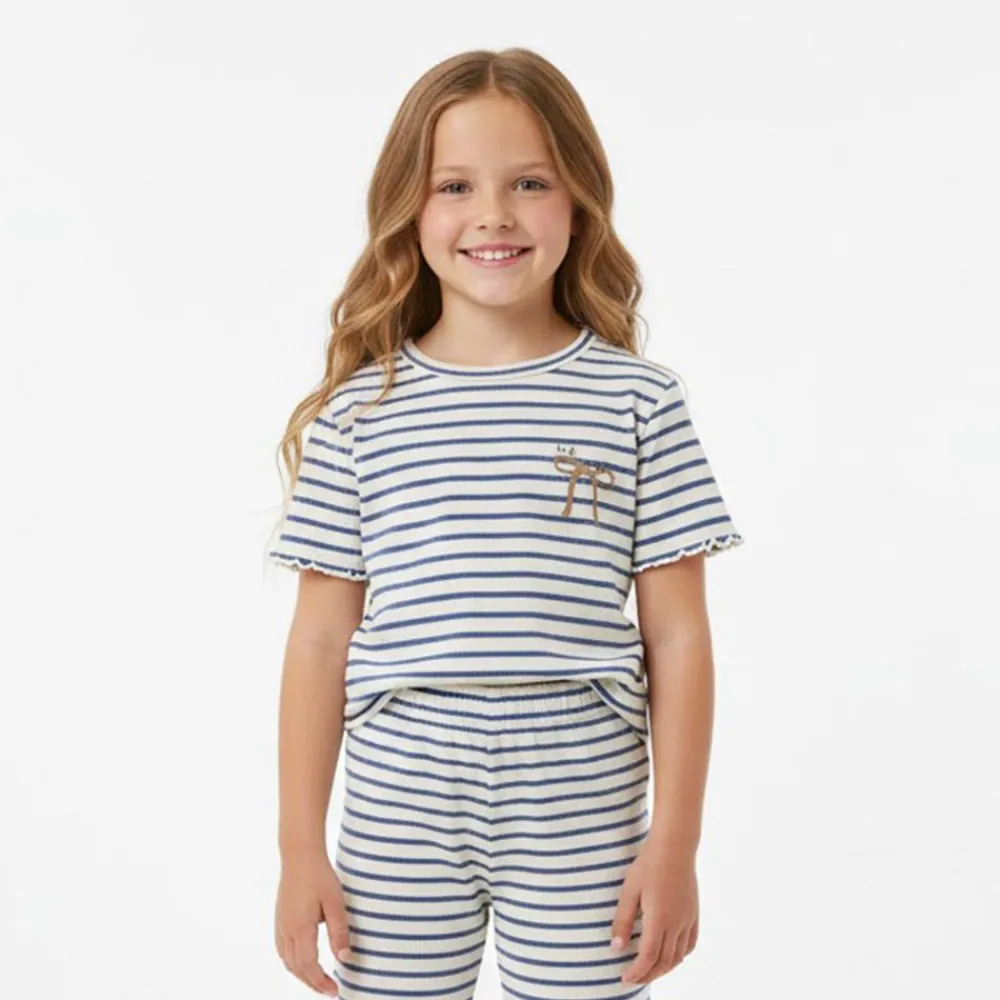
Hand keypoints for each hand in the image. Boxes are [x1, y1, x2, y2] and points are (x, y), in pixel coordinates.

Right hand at [275, 850, 351, 996]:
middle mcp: (286, 930)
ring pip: (287, 961)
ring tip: (318, 980)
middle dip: (312, 983)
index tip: (335, 991)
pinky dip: (293, 962)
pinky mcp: (280, 918)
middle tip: (329, 990)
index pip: (309, 967)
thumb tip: (345, 959)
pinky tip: (303, 961)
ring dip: (302, 974)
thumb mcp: (335, 903)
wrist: (299, 854)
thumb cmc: (319, 875)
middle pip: (296, 968)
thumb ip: (339, 932)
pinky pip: (283, 949)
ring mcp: (280, 925)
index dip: (321, 983)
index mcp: (300, 929)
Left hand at [609, 838, 699, 985]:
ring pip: (678, 956)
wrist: (674, 847)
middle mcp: (677, 924)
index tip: (624, 978)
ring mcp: (688, 919)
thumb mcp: (629, 890)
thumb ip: (623, 920)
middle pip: (664, 962)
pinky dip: (680, 956)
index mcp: (659, 919)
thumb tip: (617, 947)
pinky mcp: (694, 913)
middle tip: (632, 979)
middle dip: (648, 974)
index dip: (636, 972)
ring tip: (648, 971)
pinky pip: (690, 944)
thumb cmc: (648, 865)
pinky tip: (670, 956)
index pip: (648, 958)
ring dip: (663, 968)